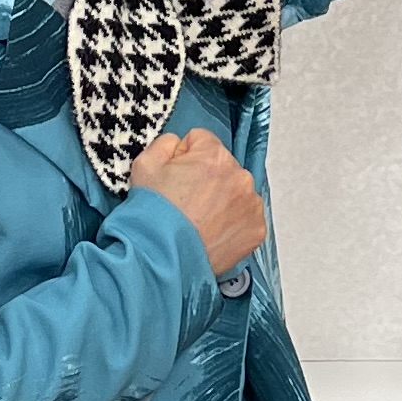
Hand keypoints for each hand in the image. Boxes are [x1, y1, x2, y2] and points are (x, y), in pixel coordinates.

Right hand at [129, 127, 264, 273]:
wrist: (161, 258)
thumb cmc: (152, 214)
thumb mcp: (145, 165)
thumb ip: (166, 144)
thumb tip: (179, 145)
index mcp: (215, 156)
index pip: (201, 142)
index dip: (183, 159)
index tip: (175, 179)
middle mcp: (240, 176)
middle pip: (222, 168)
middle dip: (207, 180)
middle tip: (186, 204)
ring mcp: (252, 205)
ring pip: (236, 193)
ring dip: (222, 202)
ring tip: (198, 222)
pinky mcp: (257, 229)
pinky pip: (245, 218)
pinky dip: (232, 224)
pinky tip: (212, 233)